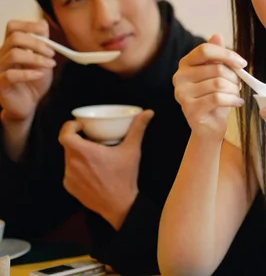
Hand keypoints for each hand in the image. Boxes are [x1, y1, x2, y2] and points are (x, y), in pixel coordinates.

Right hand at [0, 20, 54, 121]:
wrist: (28, 104)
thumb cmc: (34, 81)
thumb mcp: (42, 60)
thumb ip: (42, 44)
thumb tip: (43, 24)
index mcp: (11, 46)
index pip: (13, 27)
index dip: (29, 26)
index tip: (46, 34)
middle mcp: (2, 55)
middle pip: (14, 37)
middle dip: (37, 43)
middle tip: (52, 53)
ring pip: (13, 54)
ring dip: (36, 58)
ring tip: (50, 64)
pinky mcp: (0, 84)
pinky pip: (10, 75)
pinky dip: (28, 73)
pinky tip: (40, 75)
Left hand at [58, 110, 153, 229]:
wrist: (119, 205)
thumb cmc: (124, 177)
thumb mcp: (132, 150)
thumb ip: (138, 129)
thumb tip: (148, 112)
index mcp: (84, 152)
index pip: (65, 133)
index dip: (70, 126)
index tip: (81, 126)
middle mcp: (72, 163)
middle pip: (68, 145)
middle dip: (78, 139)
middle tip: (92, 139)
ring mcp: (69, 176)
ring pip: (68, 158)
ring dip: (78, 154)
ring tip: (93, 155)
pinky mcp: (69, 187)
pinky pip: (69, 171)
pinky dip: (78, 167)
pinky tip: (92, 171)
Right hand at [173, 34, 245, 141]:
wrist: (209, 127)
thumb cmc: (215, 98)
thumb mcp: (217, 74)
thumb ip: (217, 56)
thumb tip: (217, 35)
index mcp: (185, 64)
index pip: (205, 50)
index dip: (226, 54)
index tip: (242, 63)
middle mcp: (179, 77)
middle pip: (215, 68)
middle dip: (234, 77)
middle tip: (239, 85)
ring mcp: (182, 94)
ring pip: (218, 84)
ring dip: (234, 90)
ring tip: (236, 95)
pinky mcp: (190, 109)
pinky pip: (218, 98)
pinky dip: (233, 100)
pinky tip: (237, 103)